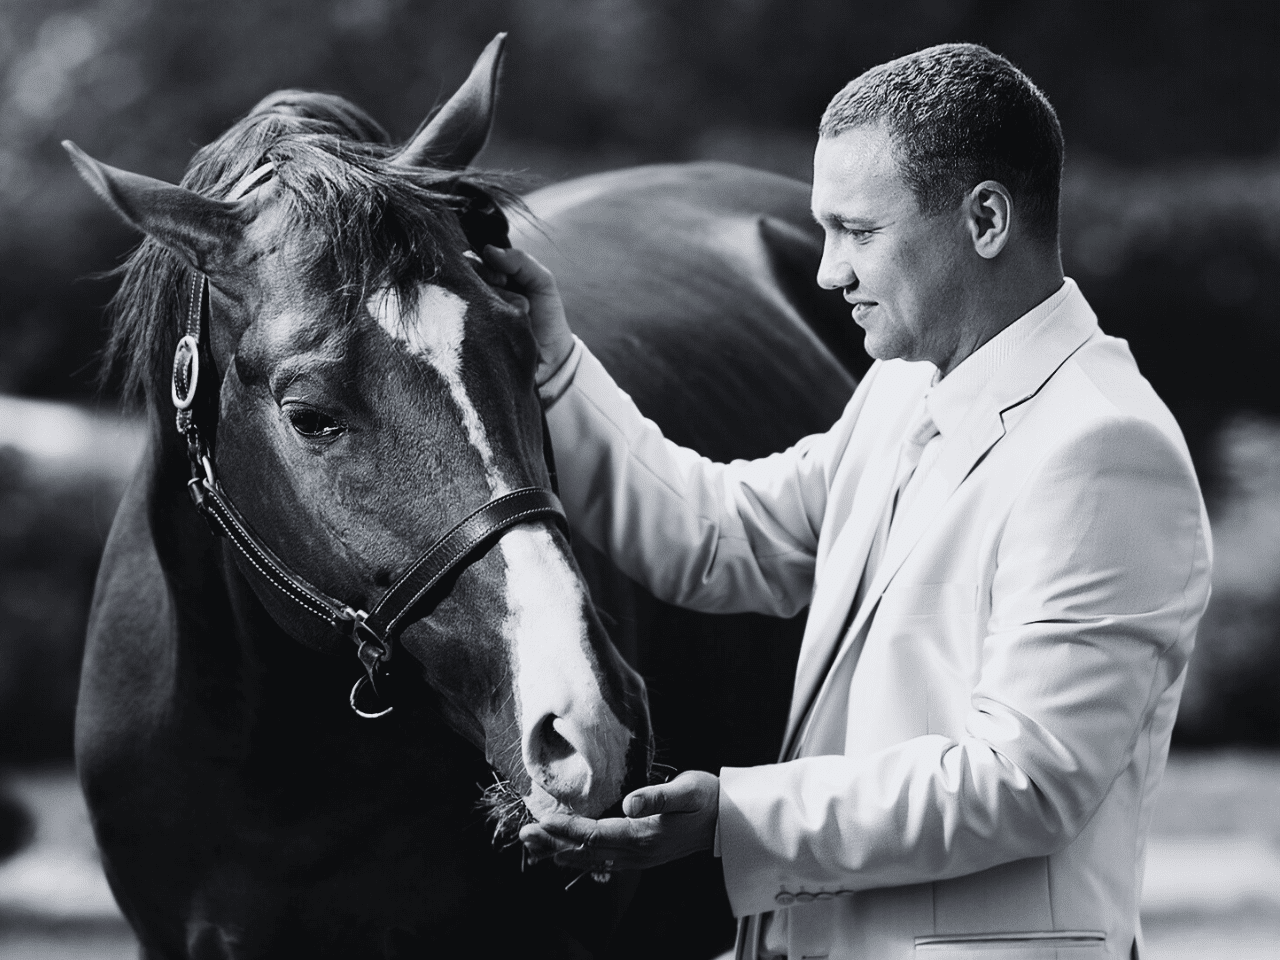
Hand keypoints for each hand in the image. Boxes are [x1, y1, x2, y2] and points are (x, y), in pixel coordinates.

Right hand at [482, 245, 574, 386]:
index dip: (488, 269)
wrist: (552, 358)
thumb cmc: (547, 317)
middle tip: (510, 300)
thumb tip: (487, 250)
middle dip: (493, 287)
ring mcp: (471, 317)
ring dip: (496, 306)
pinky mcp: (469, 338)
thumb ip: (521, 261)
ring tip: (515, 318)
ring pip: (470, 299)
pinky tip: (503, 328)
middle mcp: (476, 296)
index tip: (506, 281)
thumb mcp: (542, 282)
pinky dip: (490, 322)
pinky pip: (468, 322)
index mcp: (491, 280)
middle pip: (467, 278)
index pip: (473, 261)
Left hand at [519, 770, 719, 872]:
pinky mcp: (642, 856)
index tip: (542, 821)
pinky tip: (564, 854)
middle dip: (553, 842)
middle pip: (587, 850)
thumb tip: (629, 804)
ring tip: (533, 847)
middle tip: (524, 836)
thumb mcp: (687, 790)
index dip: (567, 828)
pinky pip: (602, 860)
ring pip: (591, 858)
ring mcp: (640, 857)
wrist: (730, 821)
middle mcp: (638, 852)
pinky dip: (579, 856)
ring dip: (561, 852)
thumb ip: (658, 796)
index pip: (596, 834)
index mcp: (645, 835)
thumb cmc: (708, 798)